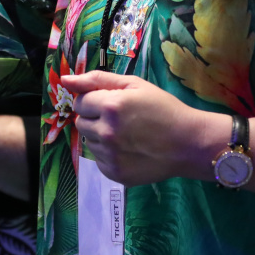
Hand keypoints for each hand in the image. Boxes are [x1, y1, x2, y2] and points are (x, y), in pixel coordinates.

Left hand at [61, 70, 223, 185]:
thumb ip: (97, 80)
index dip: (93, 100)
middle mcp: (106, 132)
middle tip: (119, 118)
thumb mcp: (134, 85)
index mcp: (110, 106)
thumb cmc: (163, 108)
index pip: (79, 101)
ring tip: (127, 134)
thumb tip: (65, 80)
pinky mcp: (115, 174)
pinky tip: (129, 149)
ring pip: (89, 142)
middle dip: (94, 118)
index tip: (110, 102)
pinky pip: (99, 160)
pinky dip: (109, 154)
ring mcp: (110, 156)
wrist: (188, 143)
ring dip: (101, 136)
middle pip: (81, 123)